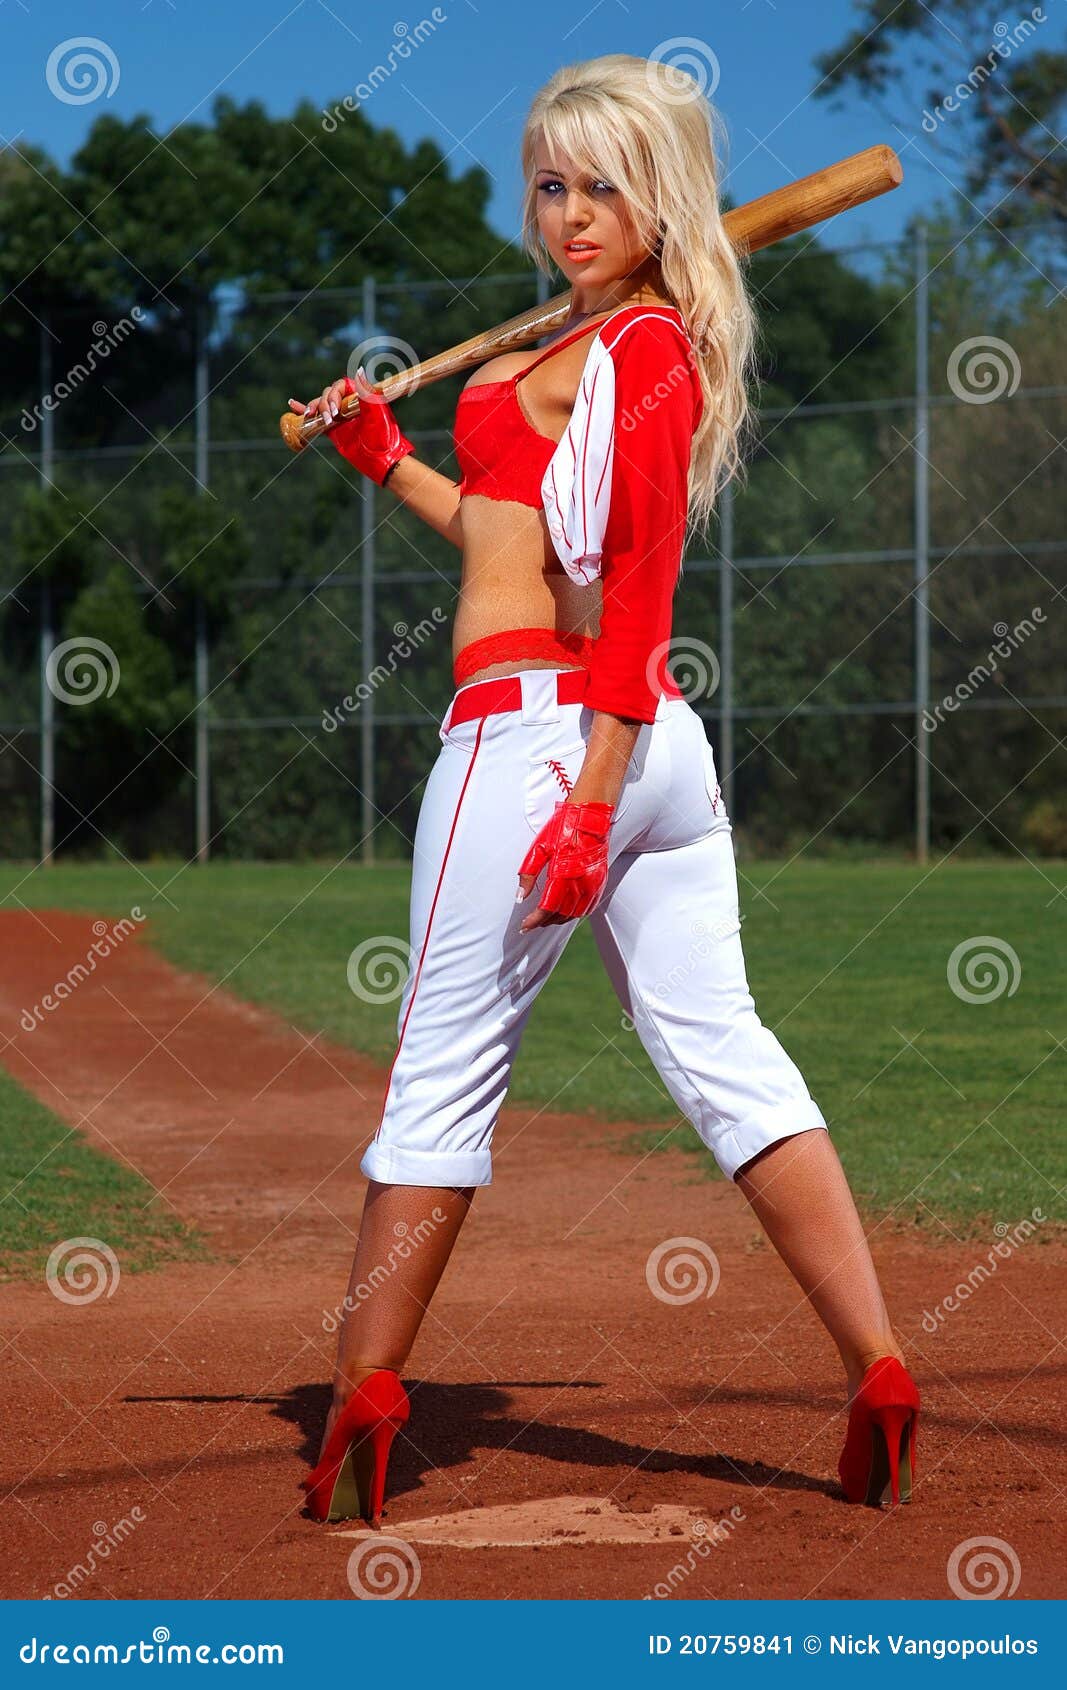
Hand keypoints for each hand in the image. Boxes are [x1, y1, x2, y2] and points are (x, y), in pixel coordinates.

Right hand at [287, 369, 413, 485]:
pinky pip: (317, 418)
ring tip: (311, 415)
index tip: (334, 409)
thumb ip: (366, 393)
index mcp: (359, 396)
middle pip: (328, 394)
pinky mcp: (333, 429)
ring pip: (321, 404)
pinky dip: (304, 411)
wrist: (381, 459)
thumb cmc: (383, 436)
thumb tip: (359, 370)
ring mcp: (340, 416)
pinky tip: (292, 405)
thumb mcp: (376, 413)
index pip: (340, 385)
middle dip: (324, 404)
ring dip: (313, 407)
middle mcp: (348, 404)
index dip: (334, 394)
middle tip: (329, 419)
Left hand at [517, 800, 613, 927]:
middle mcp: (581, 881)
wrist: (590, 815)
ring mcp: (593, 883)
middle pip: (561, 913)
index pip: (548, 907)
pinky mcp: (601, 881)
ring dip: (559, 919)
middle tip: (532, 923)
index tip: (525, 926)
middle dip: (545, 921)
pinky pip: (589, 906)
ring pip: (575, 913)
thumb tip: (520, 896)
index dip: (535, 920)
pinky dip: (576, 914)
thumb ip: (529, 874)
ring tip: (546, 919)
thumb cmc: (563, 827)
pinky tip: (566, 912)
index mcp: (563, 872)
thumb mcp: (539, 847)